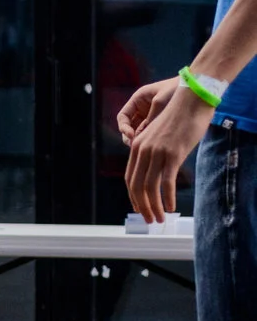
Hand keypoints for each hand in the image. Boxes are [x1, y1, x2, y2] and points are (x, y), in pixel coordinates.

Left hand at [125, 76, 212, 222]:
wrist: (190, 100)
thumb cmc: (178, 118)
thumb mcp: (160, 136)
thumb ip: (154, 152)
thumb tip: (157, 171)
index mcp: (137, 146)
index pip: (130, 178)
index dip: (133, 197)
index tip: (140, 209)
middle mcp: (143, 150)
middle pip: (137, 186)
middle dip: (142, 206)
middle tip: (149, 220)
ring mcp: (157, 152)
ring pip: (149, 187)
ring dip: (153, 206)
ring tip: (159, 219)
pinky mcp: (172, 154)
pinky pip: (166, 182)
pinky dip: (166, 198)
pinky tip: (170, 208)